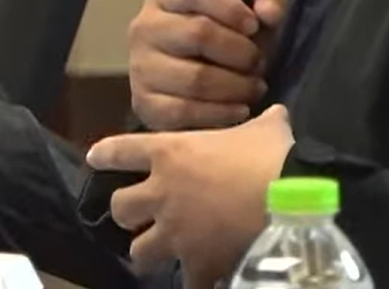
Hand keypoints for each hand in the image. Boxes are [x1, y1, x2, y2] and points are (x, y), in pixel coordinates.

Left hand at [87, 104, 294, 286]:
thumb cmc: (273, 153)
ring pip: (139, 251)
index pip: (121, 151)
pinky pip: (186, 283)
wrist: (293, 196)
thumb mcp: (266, 127)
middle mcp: (162, 192)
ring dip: (148, 250)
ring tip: (161, 251)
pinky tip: (203, 278)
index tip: (95, 159)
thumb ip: (262, 121)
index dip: (105, 155)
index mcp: (171, 153)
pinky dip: (194, 280)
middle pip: (119, 208)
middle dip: (128, 213)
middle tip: (142, 214)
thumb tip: (277, 116)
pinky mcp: (197, 263)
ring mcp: (176, 231)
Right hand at [128, 0, 289, 130]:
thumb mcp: (250, 9)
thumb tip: (269, 13)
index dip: (230, 7)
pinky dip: (220, 114)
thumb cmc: (225, 35)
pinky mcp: (144, 104)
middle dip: (240, 52)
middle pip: (197, 34)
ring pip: (195, 78)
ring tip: (255, 87)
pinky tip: (240, 110)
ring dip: (235, 86)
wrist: (192, 79)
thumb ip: (269, 0)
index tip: (255, 26)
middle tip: (260, 63)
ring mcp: (140, 67)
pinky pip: (184, 112)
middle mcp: (145, 27)